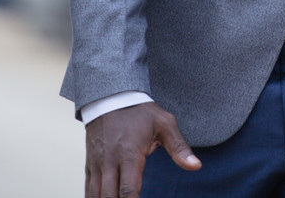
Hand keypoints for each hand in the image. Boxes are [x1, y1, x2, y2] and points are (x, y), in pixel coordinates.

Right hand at [85, 102, 200, 197]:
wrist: (111, 96)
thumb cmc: (140, 111)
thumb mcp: (164, 123)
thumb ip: (179, 147)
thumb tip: (196, 166)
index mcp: (129, 153)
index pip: (129, 191)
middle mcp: (110, 161)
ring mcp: (97, 164)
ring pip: (95, 196)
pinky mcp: (89, 165)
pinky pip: (88, 190)